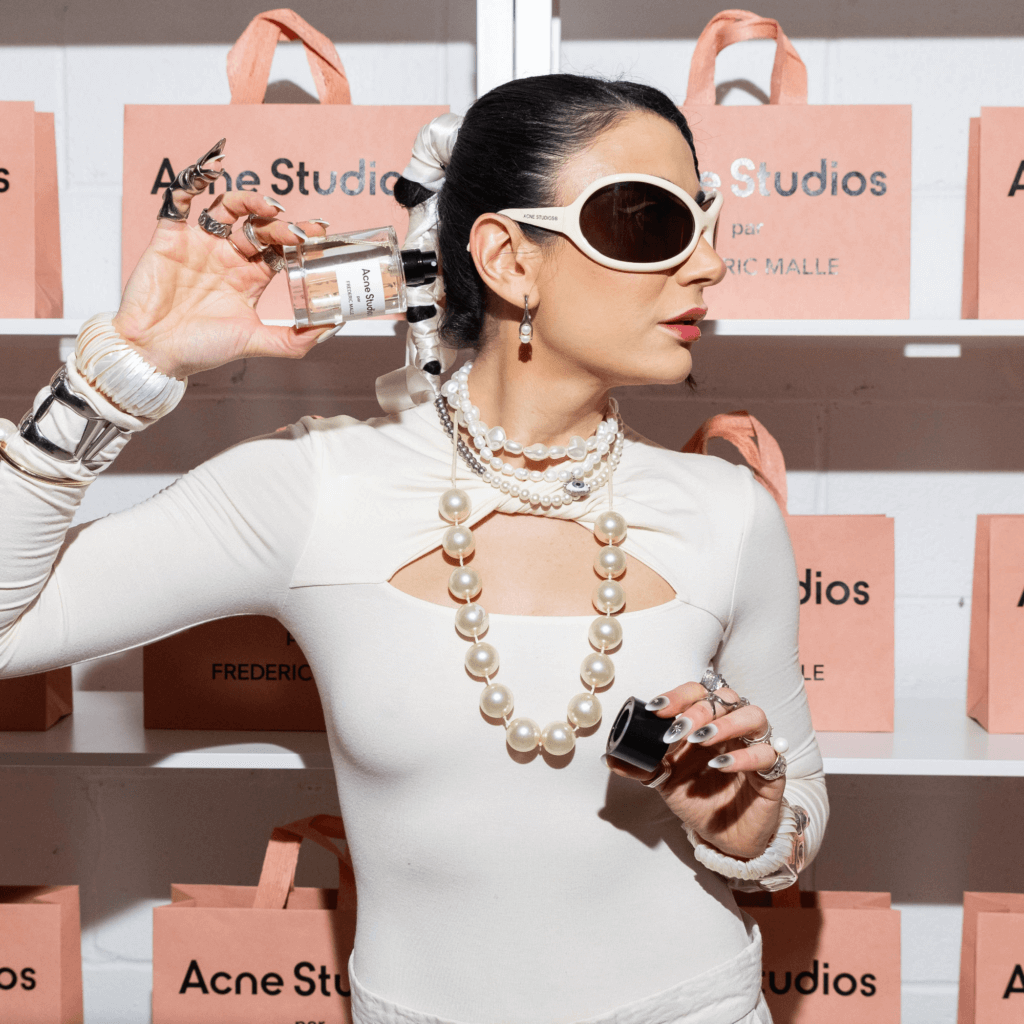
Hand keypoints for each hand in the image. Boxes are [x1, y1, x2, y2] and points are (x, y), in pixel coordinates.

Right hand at [112, 141, 331, 379]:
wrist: (153, 353)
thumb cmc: (200, 349)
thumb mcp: (255, 343)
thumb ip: (294, 339)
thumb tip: (332, 327)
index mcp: (249, 278)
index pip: (279, 249)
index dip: (298, 238)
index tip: (319, 231)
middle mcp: (226, 258)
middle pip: (258, 227)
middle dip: (278, 224)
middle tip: (295, 227)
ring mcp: (199, 245)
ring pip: (226, 208)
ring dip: (247, 200)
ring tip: (266, 204)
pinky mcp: (169, 238)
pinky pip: (178, 202)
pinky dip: (192, 182)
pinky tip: (211, 170)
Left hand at [605, 679, 784, 859]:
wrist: (724, 837)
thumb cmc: (698, 799)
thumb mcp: (665, 781)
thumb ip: (641, 766)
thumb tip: (609, 757)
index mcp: (707, 722)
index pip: (697, 693)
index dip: (678, 696)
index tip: (657, 709)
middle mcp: (732, 728)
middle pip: (724, 699)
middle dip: (698, 710)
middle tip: (679, 729)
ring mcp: (754, 747)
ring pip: (754, 716)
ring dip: (726, 723)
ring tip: (702, 739)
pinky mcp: (771, 773)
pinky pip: (767, 755)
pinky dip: (744, 756)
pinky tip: (721, 765)